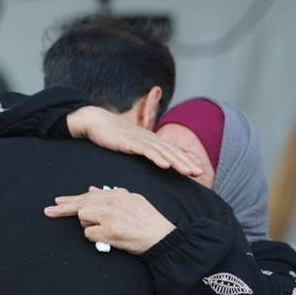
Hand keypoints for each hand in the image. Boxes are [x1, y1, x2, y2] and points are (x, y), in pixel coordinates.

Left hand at [44, 186, 175, 254]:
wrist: (162, 237)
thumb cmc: (149, 222)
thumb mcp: (133, 201)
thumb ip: (113, 195)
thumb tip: (93, 190)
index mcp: (118, 194)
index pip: (89, 195)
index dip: (72, 200)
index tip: (58, 202)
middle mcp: (113, 202)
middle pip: (81, 204)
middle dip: (63, 209)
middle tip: (49, 211)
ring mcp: (110, 216)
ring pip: (83, 218)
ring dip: (89, 226)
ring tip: (104, 231)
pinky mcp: (109, 231)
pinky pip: (89, 234)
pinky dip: (95, 238)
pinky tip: (107, 239)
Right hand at [66, 106, 202, 177]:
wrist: (96, 121)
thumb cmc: (113, 135)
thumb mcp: (132, 144)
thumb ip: (144, 151)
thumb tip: (154, 161)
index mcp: (151, 140)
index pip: (173, 151)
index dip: (186, 160)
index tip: (197, 171)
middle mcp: (150, 138)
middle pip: (172, 151)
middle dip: (187, 162)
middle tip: (199, 173)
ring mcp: (141, 140)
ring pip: (163, 152)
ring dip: (176, 162)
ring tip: (188, 172)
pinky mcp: (130, 142)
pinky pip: (146, 151)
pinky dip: (156, 158)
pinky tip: (164, 165)